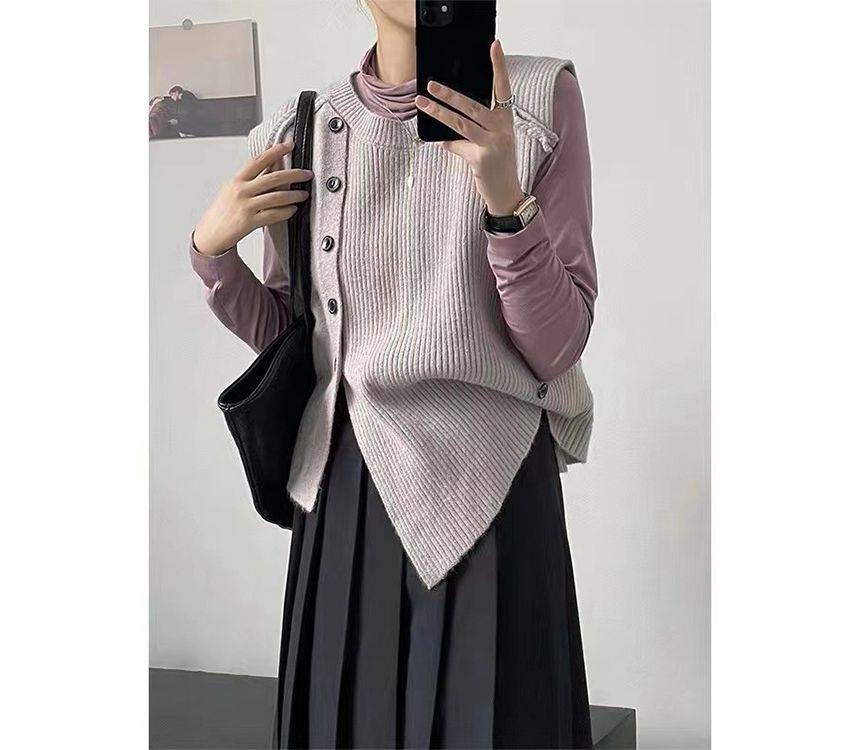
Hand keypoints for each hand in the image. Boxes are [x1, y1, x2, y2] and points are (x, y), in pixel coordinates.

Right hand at [193, 142, 313, 255]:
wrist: (210, 233)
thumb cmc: (223, 211)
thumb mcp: (233, 189)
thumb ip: (251, 179)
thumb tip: (271, 167)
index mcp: (237, 179)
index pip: (259, 160)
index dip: (275, 151)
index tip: (289, 145)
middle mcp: (241, 190)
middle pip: (273, 177)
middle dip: (294, 174)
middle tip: (307, 174)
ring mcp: (245, 206)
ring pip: (276, 197)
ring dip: (294, 195)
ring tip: (303, 194)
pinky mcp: (249, 222)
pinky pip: (273, 215)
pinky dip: (286, 211)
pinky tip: (293, 209)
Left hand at [415, 38, 523, 215]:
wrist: (506, 193)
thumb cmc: (498, 166)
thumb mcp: (492, 141)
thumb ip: (475, 127)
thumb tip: (448, 121)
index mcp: (506, 119)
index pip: (503, 87)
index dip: (499, 66)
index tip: (494, 45)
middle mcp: (502, 128)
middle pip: (473, 104)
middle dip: (450, 94)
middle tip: (432, 84)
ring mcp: (493, 143)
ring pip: (460, 122)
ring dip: (439, 112)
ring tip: (422, 102)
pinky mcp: (481, 158)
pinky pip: (457, 145)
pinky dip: (448, 144)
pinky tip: (444, 143)